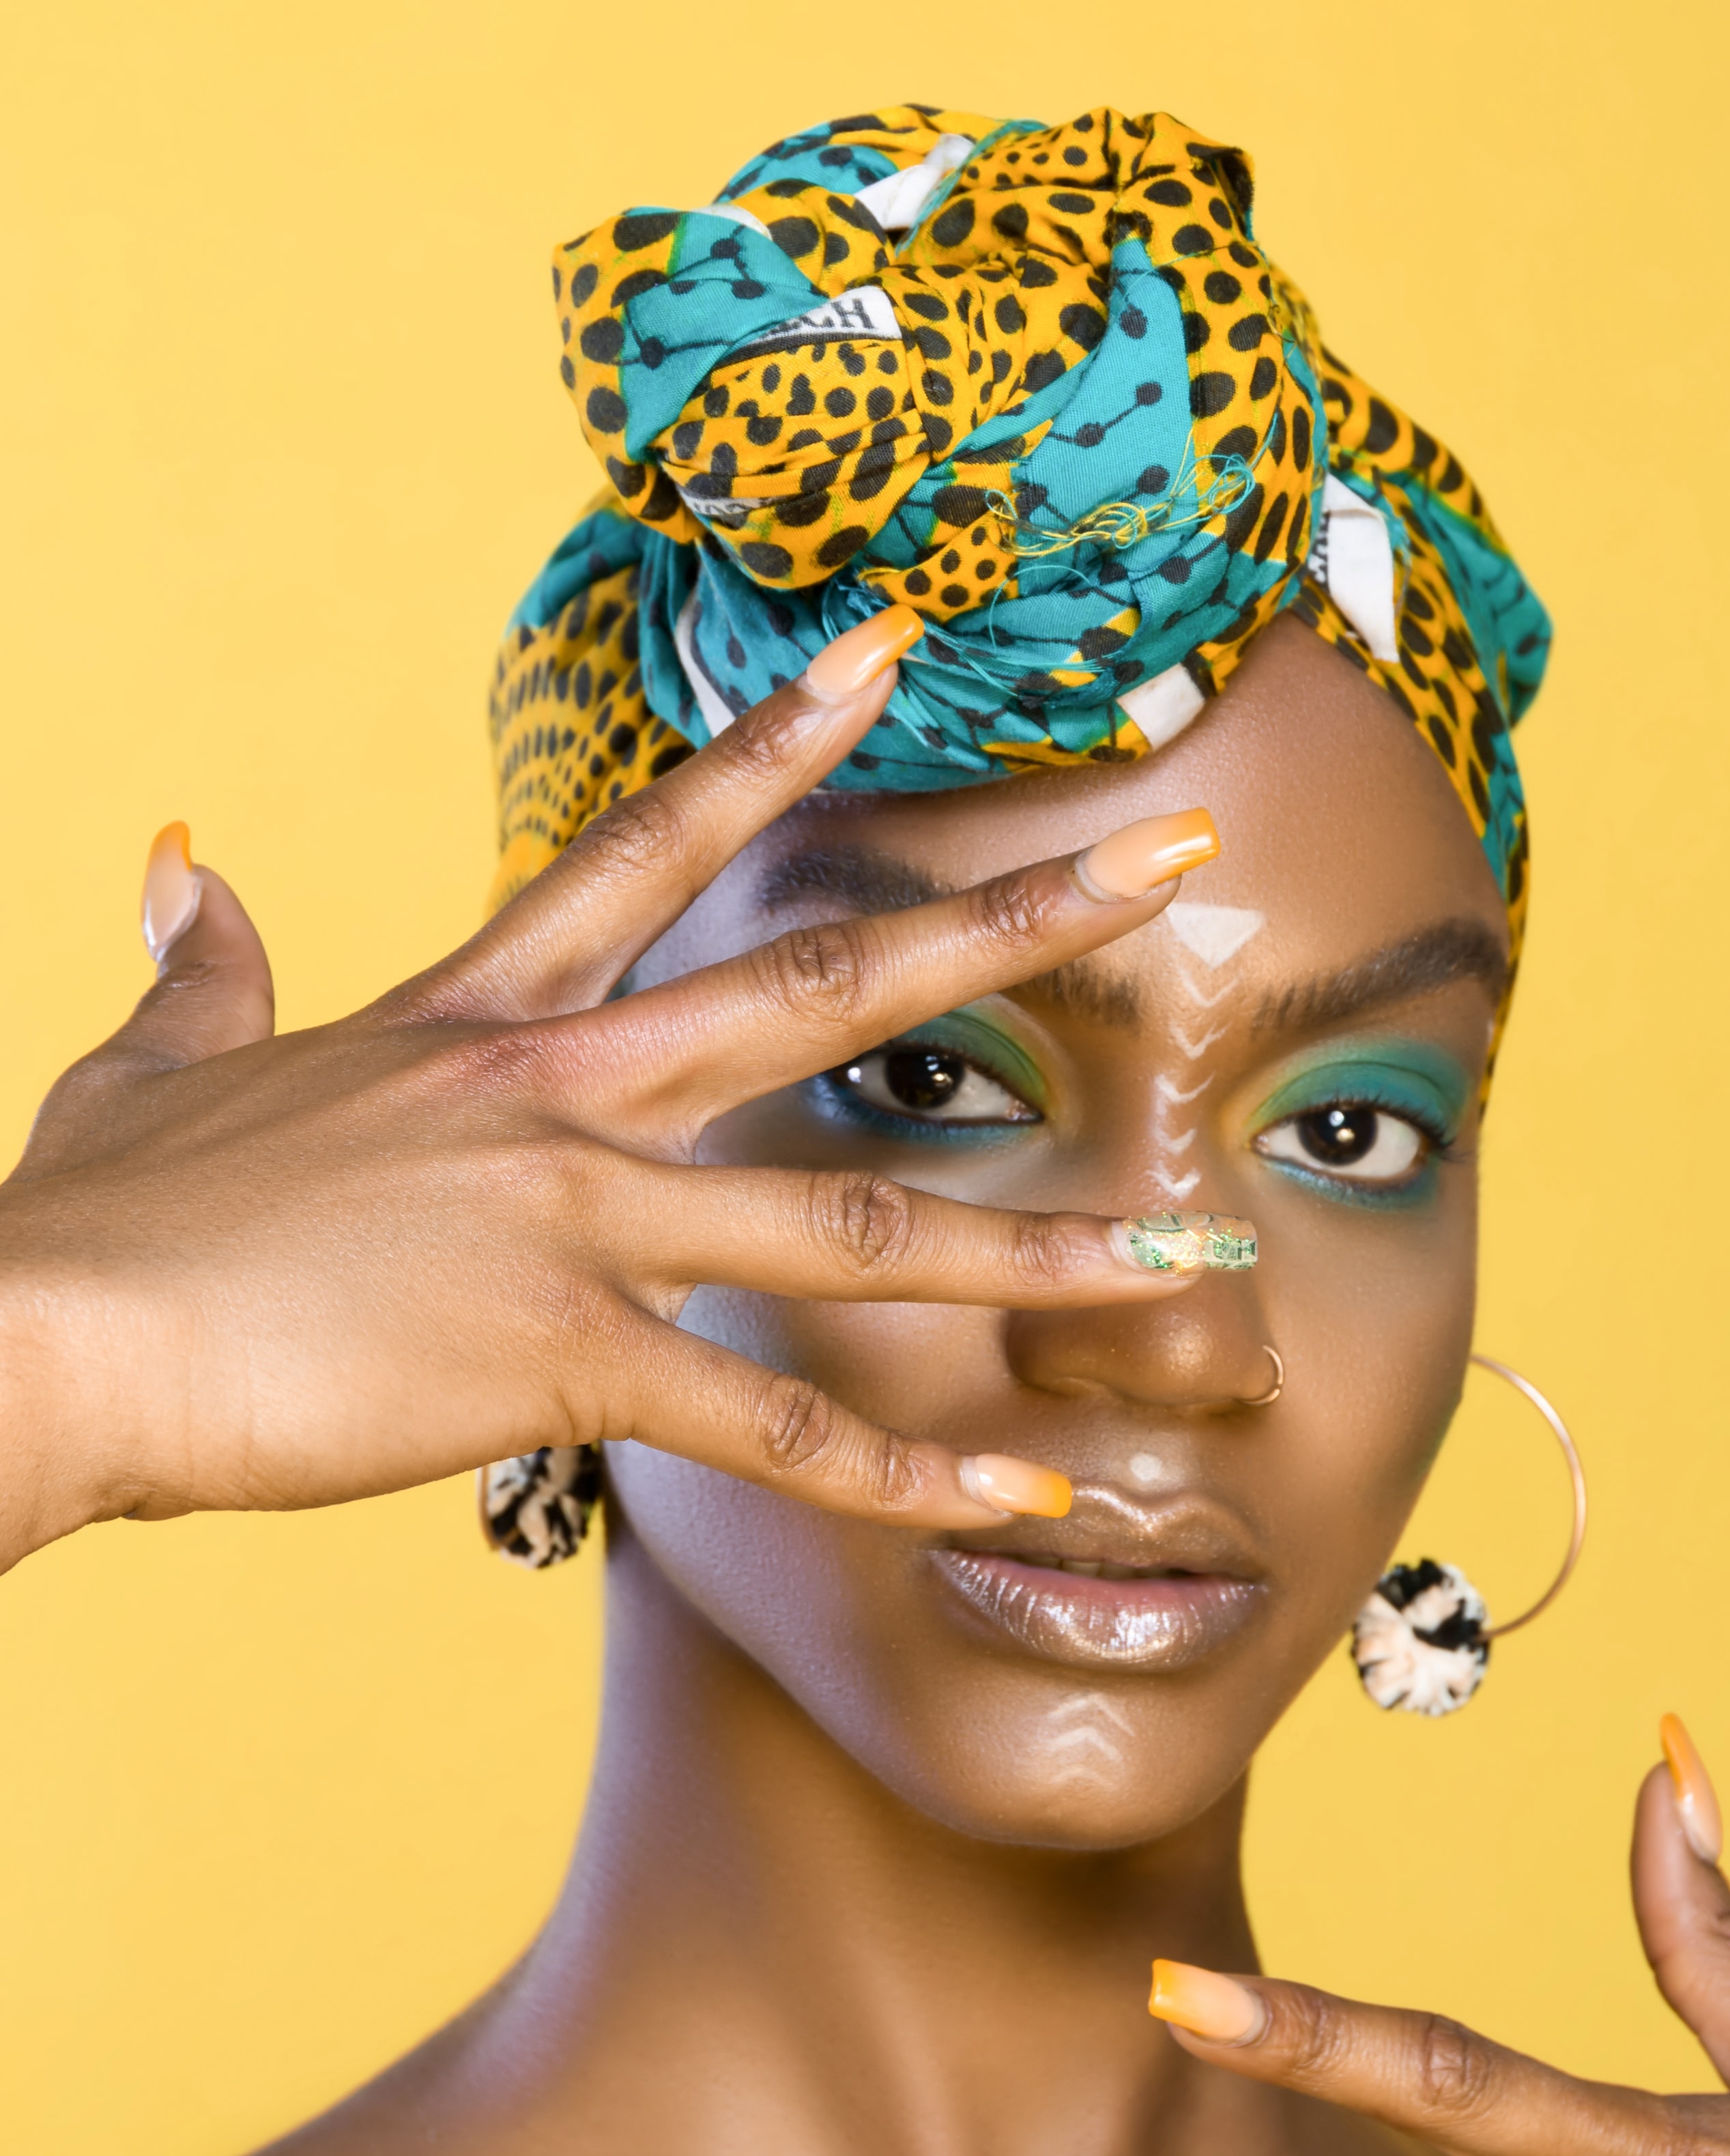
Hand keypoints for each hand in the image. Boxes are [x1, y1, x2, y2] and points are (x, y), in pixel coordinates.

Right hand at [0, 610, 1224, 1570]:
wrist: (37, 1332)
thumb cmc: (99, 1220)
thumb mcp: (161, 1058)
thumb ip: (206, 958)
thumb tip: (182, 854)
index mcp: (479, 1019)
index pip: (655, 847)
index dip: (782, 743)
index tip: (893, 651)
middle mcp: (557, 1095)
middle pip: (822, 985)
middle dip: (1013, 923)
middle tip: (1174, 856)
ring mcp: (571, 1220)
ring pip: (854, 1225)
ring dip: (1039, 1243)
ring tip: (1189, 1250)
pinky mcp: (558, 1360)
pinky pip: (773, 1435)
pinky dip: (905, 1481)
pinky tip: (1022, 1505)